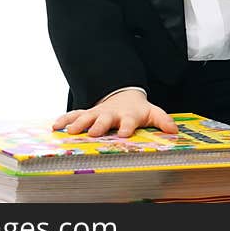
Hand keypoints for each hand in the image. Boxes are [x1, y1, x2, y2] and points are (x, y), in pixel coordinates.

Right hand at [52, 89, 178, 137]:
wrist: (123, 96)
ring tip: (71, 131)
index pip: (128, 121)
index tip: (124, 133)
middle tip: (93, 132)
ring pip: (87, 116)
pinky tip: (56, 126)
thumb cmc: (137, 110)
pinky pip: (74, 115)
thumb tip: (174, 130)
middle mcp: (111, 114)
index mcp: (128, 115)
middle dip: (99, 125)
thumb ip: (162, 120)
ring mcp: (98, 113)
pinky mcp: (87, 114)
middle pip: (104, 119)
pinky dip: (65, 120)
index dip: (127, 127)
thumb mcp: (152, 113)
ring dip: (79, 123)